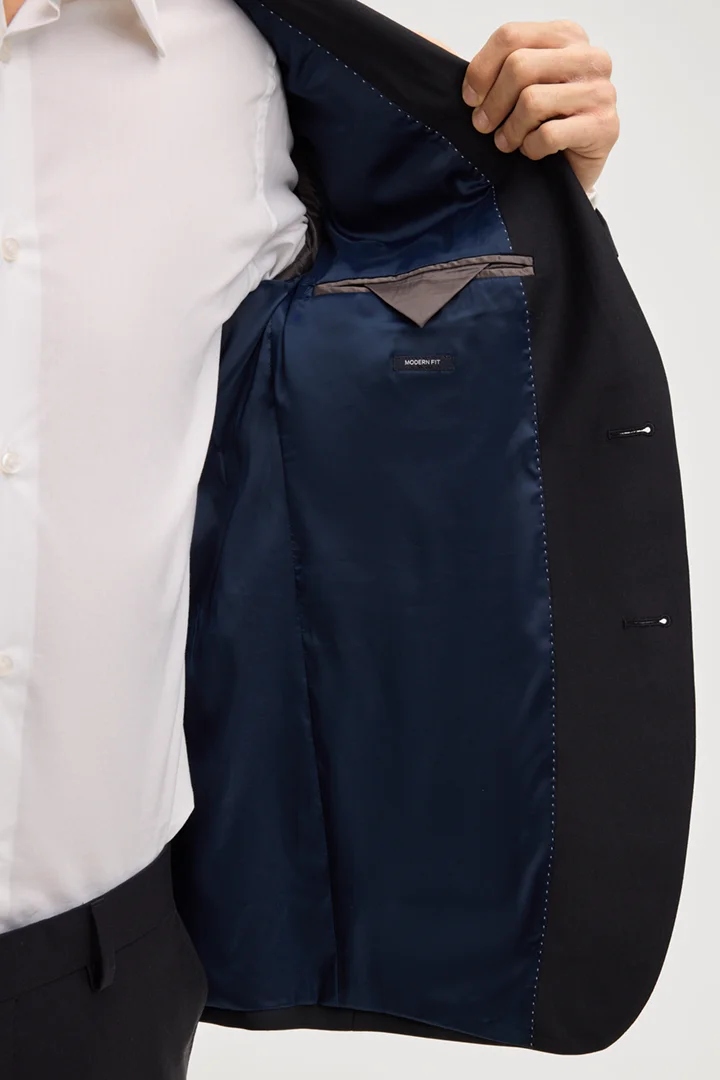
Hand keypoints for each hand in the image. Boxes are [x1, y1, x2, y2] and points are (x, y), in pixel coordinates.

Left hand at [461, 21, 618, 193]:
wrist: (574, 167)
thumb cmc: (545, 122)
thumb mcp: (523, 84)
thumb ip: (502, 66)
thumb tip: (457, 68)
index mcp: (567, 36)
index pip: (511, 35)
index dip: (481, 69)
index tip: (471, 98)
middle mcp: (589, 57)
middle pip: (519, 66)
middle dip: (492, 103)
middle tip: (483, 125)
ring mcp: (601, 91)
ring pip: (532, 101)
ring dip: (510, 130)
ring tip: (507, 142)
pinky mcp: (604, 127)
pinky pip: (548, 135)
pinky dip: (530, 148)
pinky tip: (532, 151)